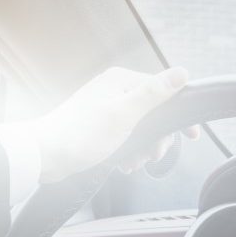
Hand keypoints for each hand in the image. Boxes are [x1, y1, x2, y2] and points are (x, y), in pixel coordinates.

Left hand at [26, 66, 197, 183]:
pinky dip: (129, 151)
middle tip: (153, 156)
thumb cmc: (81, 135)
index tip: (191, 136)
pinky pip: (126, 136)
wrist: (45, 155)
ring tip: (134, 163)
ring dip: (142, 148)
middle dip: (157, 138)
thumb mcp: (124, 114)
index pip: (163, 91)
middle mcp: (114, 90)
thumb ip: (154, 93)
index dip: (177, 115)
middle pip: (153, 112)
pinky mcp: (100, 125)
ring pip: (140, 127)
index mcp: (121, 81)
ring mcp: (106, 107)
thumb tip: (182, 73)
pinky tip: (124, 163)